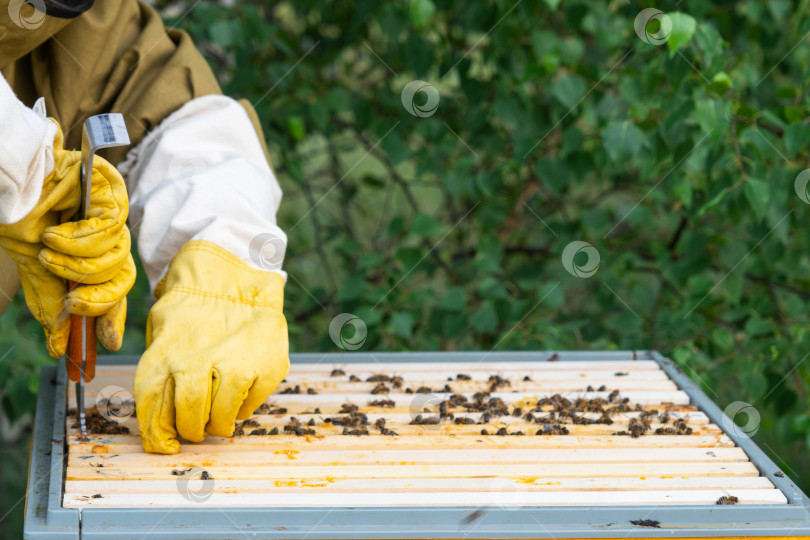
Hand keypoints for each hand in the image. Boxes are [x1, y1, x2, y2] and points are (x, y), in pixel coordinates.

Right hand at [0, 123, 135, 356]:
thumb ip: (51, 302)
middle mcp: (108, 230)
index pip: (114, 287)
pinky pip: (111, 229)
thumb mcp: (33, 267)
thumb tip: (58, 345)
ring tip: (48, 252)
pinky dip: (79, 240)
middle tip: (70, 303)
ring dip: (77, 265)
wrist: (2, 177)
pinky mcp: (112, 189)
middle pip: (123, 277)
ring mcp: (113, 208)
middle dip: (97, 298)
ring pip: (117, 257)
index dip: (112, 316)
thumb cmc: (15, 212)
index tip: (106, 344)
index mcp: (93, 248)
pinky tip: (55, 235)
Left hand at [134, 241, 288, 453]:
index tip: (165, 446)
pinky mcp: (267, 368)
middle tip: (196, 429)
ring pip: (221, 419)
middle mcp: (197, 361)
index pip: (153, 410)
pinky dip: (243, 406)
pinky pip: (250, 406)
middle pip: (188, 419)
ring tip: (219, 415)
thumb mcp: (161, 329)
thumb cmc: (195, 311)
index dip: (156, 437)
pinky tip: (240, 389)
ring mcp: (235, 365)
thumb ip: (157, 371)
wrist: (237, 279)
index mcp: (165, 354)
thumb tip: (157, 424)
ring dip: (218, 424)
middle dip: (191, 431)